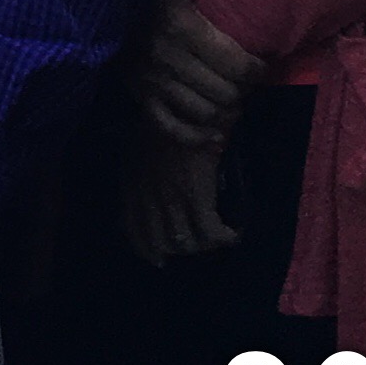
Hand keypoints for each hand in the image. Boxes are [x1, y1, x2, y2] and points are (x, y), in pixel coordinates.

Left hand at [120, 125, 237, 266]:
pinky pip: (210, 232)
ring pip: (187, 243)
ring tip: (215, 236)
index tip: (158, 256)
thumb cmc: (161, 123)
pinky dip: (224, 237)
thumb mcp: (136, 147)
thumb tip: (142, 187)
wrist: (181, 108)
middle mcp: (148, 200)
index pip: (133, 230)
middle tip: (193, 245)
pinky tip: (233, 232)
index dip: (147, 249)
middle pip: (161, 243)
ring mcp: (172, 201)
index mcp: (132, 187)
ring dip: (203, 245)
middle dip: (177, 250)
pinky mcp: (197, 197)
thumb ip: (137, 171)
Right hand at [137, 0, 260, 146]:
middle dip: (244, 90)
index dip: (257, 69)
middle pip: (225, 92)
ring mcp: (153, 82)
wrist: (96, 3)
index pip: (236, 64)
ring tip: (233, 101)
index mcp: (182, 28)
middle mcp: (170, 60)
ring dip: (225, 111)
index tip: (262, 64)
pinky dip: (196, 136)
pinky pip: (172, 127)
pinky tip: (214, 135)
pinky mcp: (141, 95)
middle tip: (247, 82)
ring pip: (205, 112)